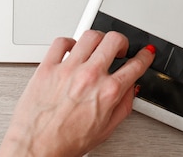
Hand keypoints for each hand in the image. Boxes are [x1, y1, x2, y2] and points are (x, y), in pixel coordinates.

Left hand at [0, 30, 154, 156]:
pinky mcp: (48, 67)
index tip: (145, 53)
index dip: (145, 56)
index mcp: (108, 92)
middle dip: (123, 42)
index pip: (136, 65)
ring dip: (99, 39)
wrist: (36, 148)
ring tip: (97, 48)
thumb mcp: (106, 129)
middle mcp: (90, 76)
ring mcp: (68, 69)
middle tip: (121, 48)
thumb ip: (124, 105)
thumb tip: (132, 88)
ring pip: (90, 36)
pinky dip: (69, 42)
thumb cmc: (66, 143)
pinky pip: (61, 42)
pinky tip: (72, 51)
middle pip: (115, 40)